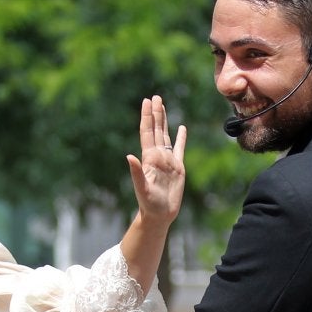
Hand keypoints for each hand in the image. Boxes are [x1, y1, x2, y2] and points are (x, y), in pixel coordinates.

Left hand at [127, 96, 186, 225]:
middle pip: (156, 129)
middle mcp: (158, 156)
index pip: (147, 132)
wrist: (159, 215)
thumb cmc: (149, 204)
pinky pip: (180, 148)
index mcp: (149, 158)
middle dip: (155, 113)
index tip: (146, 101)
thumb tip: (129, 156)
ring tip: (163, 105)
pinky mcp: (178, 168)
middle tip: (155, 97)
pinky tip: (182, 127)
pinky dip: (181, 138)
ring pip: (166, 135)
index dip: (147, 117)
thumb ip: (136, 172)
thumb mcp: (142, 188)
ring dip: (164, 120)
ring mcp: (168, 161)